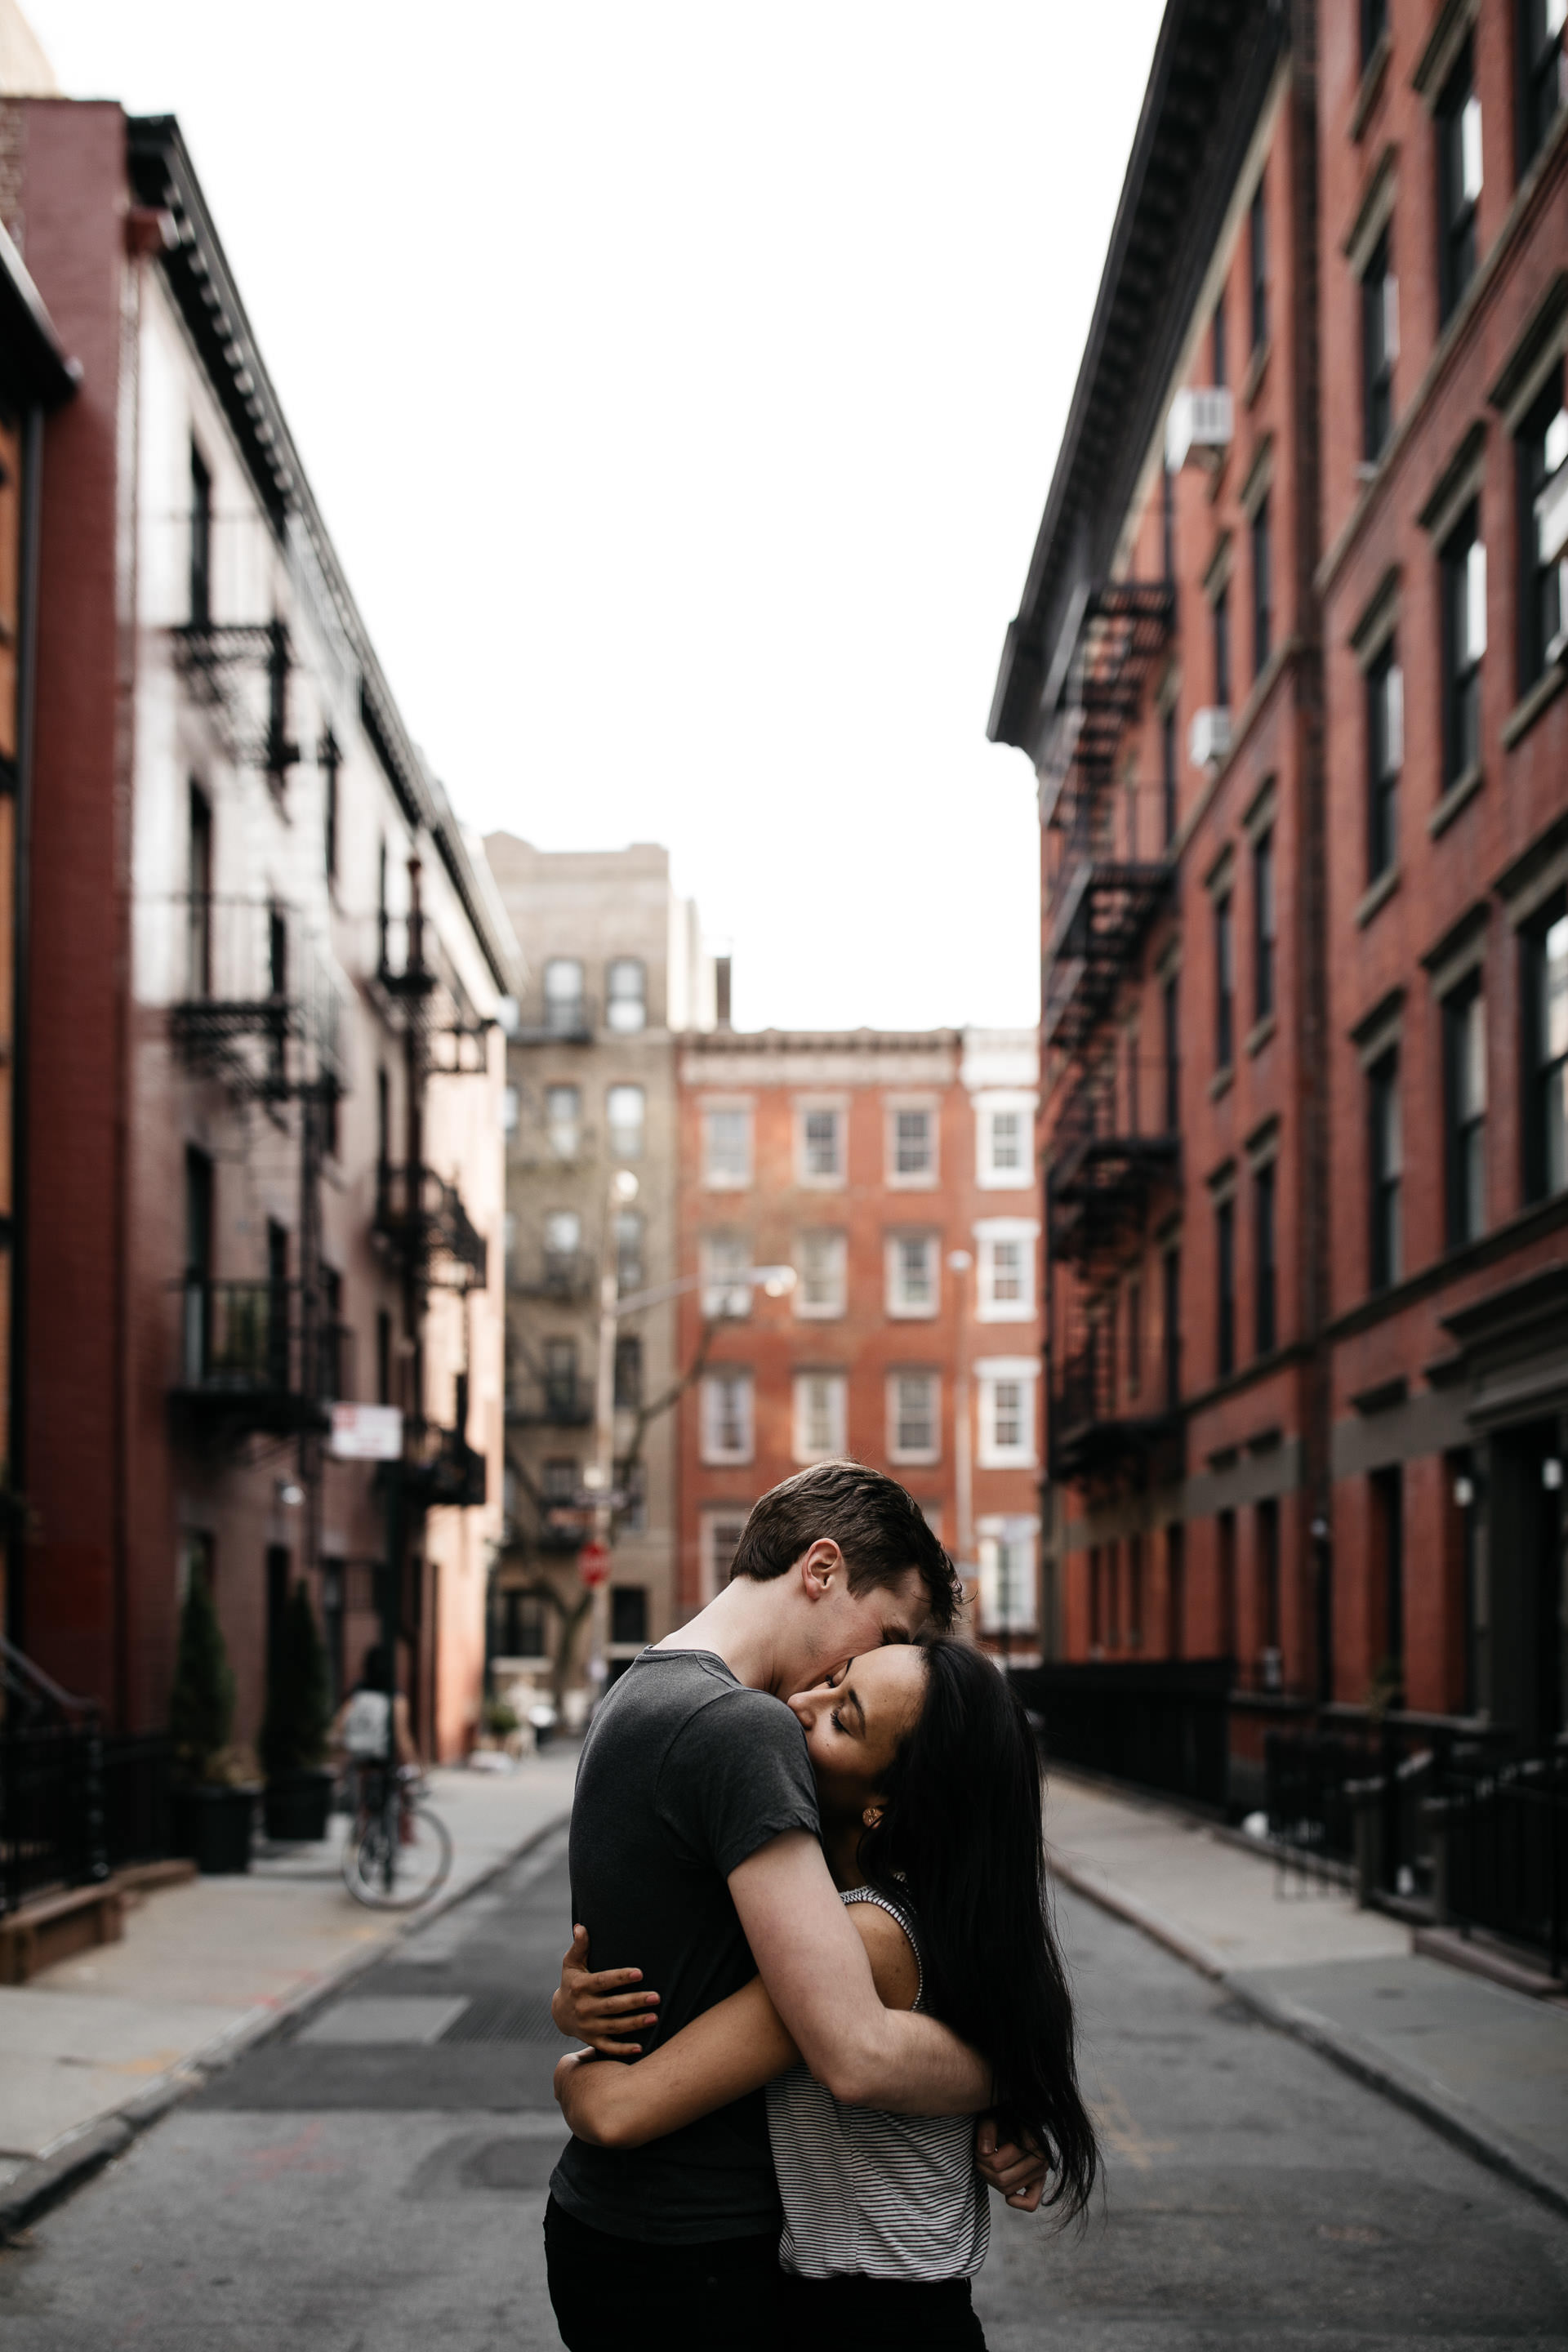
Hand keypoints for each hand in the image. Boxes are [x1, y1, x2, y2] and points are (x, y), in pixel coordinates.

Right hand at [551, 1923, 660, 2057]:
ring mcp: (587, 2026)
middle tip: (656, 1997)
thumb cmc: (572, 1981)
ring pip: (614, 2026)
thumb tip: (581, 1927)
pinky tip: (641, 2047)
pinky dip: (623, 2049)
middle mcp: (583, 2007)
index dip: (620, 1978)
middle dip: (635, 2002)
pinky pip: (608, 2047)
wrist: (559, 2013)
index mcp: (580, 1987)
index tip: (639, 1973)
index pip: (603, 1981)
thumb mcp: (571, 1963)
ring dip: (635, 2023)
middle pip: (612, 2005)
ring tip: (655, 2017)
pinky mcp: (591, 2040)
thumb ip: (579, 1946)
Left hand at [976, 2114, 1047, 2211]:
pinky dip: (1017, 2201)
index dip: (981, 2157)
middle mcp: (1041, 2158)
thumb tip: (985, 2151)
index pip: (997, 2163)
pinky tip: (1005, 2191)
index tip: (977, 2147)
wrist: (1013, 2118)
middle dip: (984, 2169)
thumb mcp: (992, 2116)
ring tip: (985, 2163)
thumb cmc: (1002, 2117)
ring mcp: (1041, 2172)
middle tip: (978, 2156)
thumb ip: (987, 2128)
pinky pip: (1031, 2202)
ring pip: (1009, 2190)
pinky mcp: (1039, 2181)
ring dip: (992, 2180)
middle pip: (1002, 2180)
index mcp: (1032, 2141)